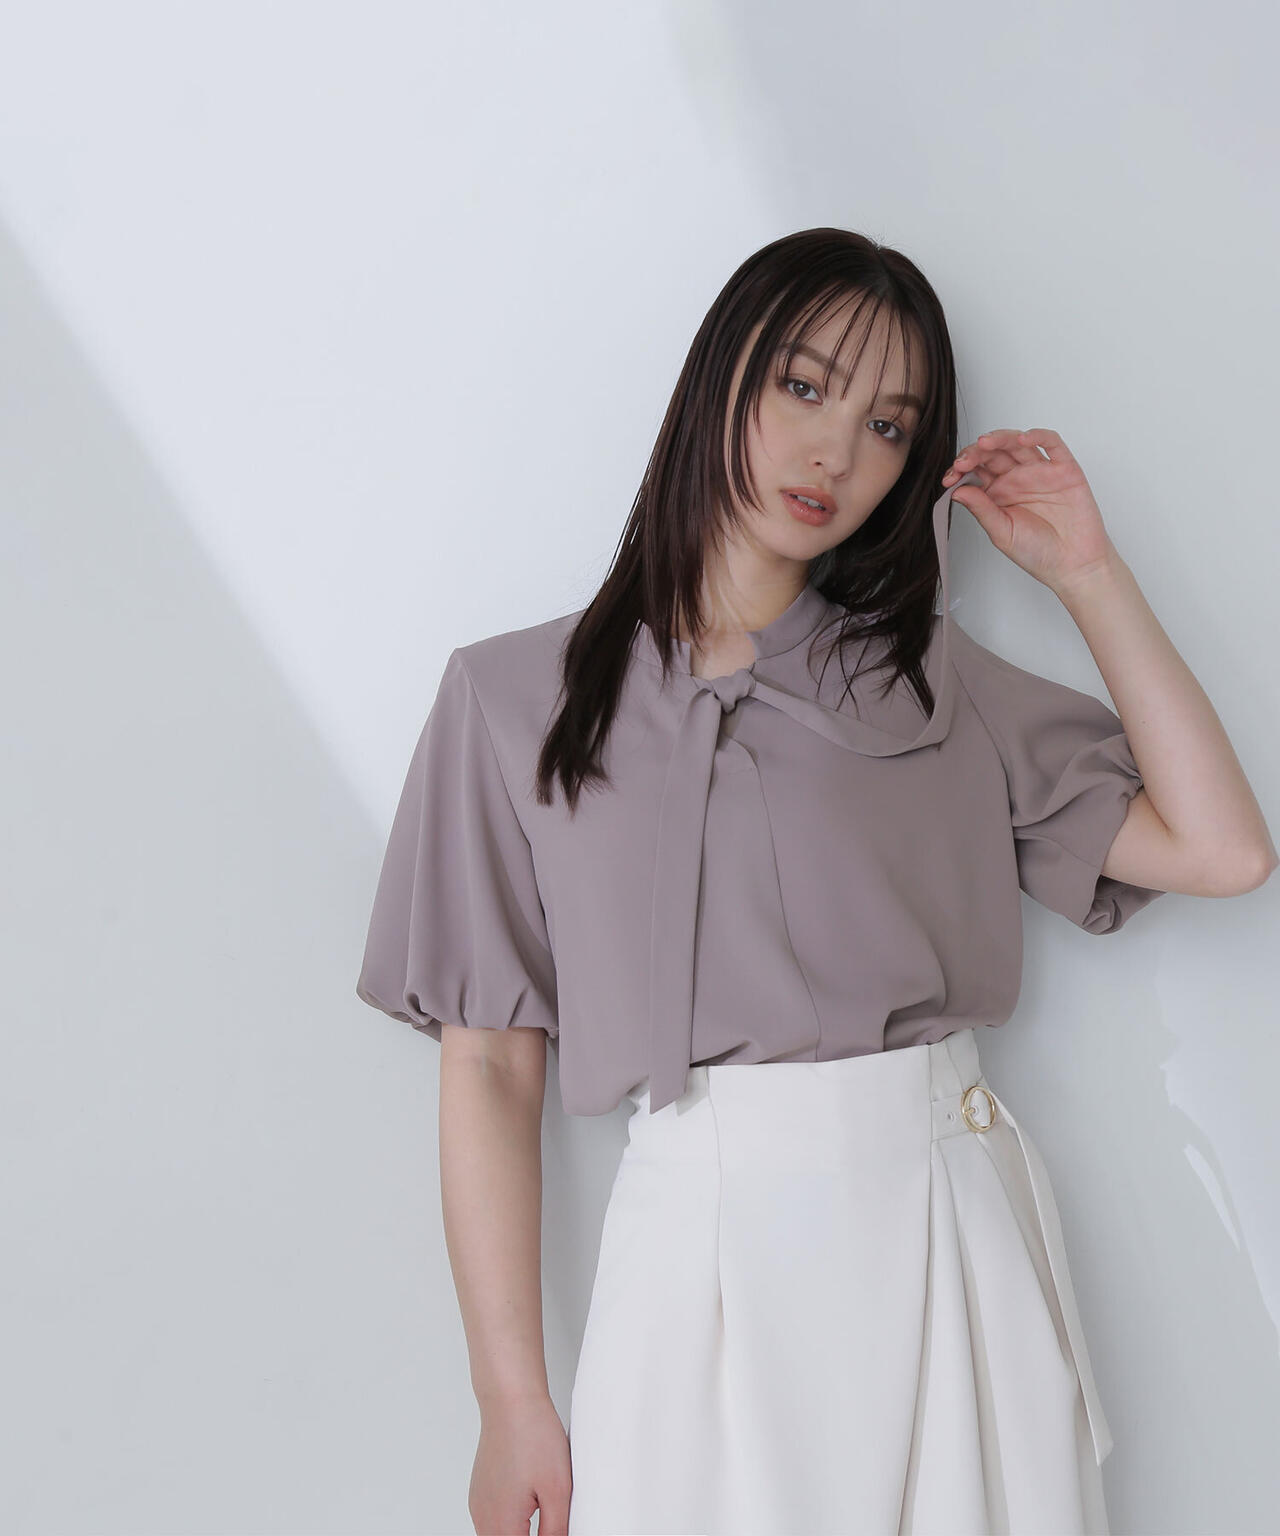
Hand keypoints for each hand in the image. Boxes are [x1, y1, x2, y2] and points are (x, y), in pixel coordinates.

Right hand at [470, 1393, 572, 1534]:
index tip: (556, 1529)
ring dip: (520, 1533)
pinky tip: (530, 1504)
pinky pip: (493, 1521)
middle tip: (553, 1520)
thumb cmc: (534, 1436)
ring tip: (543, 1511)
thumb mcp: (557, 1490)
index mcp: (502, 1526)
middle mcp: (483, 1519)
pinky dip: (510, 1522)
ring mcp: (478, 1505)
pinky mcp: (480, 1491)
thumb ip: (556, 1531)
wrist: (511, 1400)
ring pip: (499, 1535)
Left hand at [940, 428, 1120, 595]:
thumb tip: (957, 490)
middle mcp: (1017, 478)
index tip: (950, 477)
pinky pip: (1052, 444)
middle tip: (964, 461)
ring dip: (1000, 438)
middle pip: (993, 453)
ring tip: (985, 443)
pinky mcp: (1065, 469)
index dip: (961, 469)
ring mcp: (1040, 471)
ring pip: (1018, 443)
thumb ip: (981, 509)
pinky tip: (1023, 440)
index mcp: (999, 493)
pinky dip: (1039, 436)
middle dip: (975, 453)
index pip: (976, 470)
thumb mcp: (1001, 532)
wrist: (1073, 565)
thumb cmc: (1038, 552)